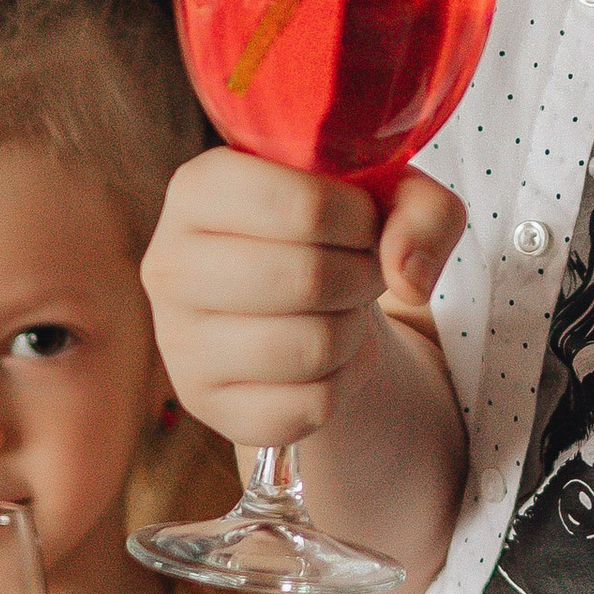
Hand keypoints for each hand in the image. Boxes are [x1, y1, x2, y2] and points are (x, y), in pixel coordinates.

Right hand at [141, 149, 466, 449]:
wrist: (295, 300)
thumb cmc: (334, 233)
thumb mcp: (388, 196)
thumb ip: (422, 211)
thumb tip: (409, 278)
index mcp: (199, 188)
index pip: (303, 206)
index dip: (361, 220)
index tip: (362, 223)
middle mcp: (170, 264)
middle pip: (308, 279)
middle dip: (362, 277)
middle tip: (361, 272)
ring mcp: (179, 342)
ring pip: (312, 347)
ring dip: (354, 331)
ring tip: (342, 311)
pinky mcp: (206, 403)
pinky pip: (309, 405)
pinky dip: (343, 381)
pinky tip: (327, 357)